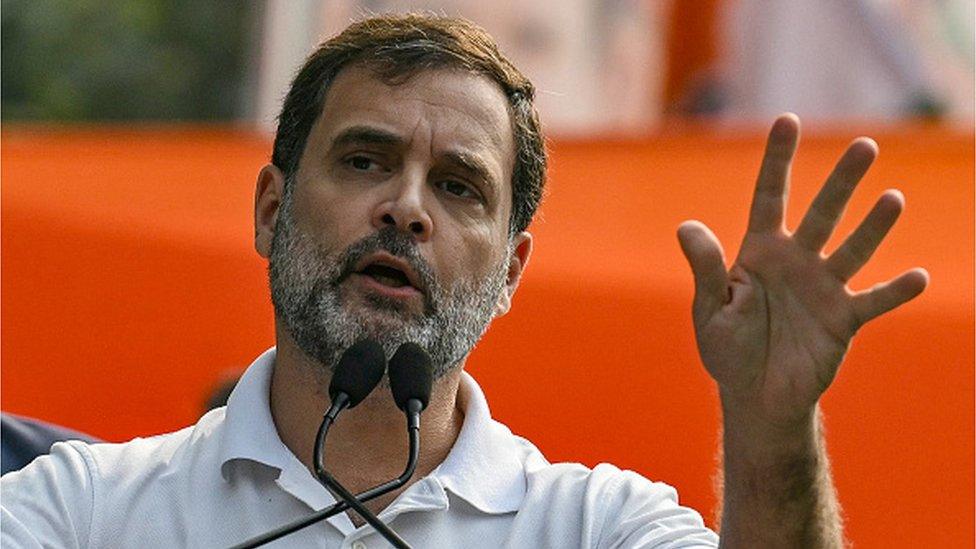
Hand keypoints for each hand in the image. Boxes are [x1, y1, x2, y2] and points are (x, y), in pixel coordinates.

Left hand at [677, 114, 927, 427]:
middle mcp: (796, 262)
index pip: (769, 196)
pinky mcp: (844, 320)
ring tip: (893, 199)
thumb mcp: (710, 309)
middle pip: (822, 213)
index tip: (788, 120)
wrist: (756, 395)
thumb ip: (706, 269)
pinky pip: (874, 301)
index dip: (778, 160)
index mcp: (759, 253)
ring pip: (853, 249)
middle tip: (864, 145)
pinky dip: (895, 292)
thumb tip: (686, 226)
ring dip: (873, 226)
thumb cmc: (728, 350)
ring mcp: (823, 289)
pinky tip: (917, 276)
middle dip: (841, 181)